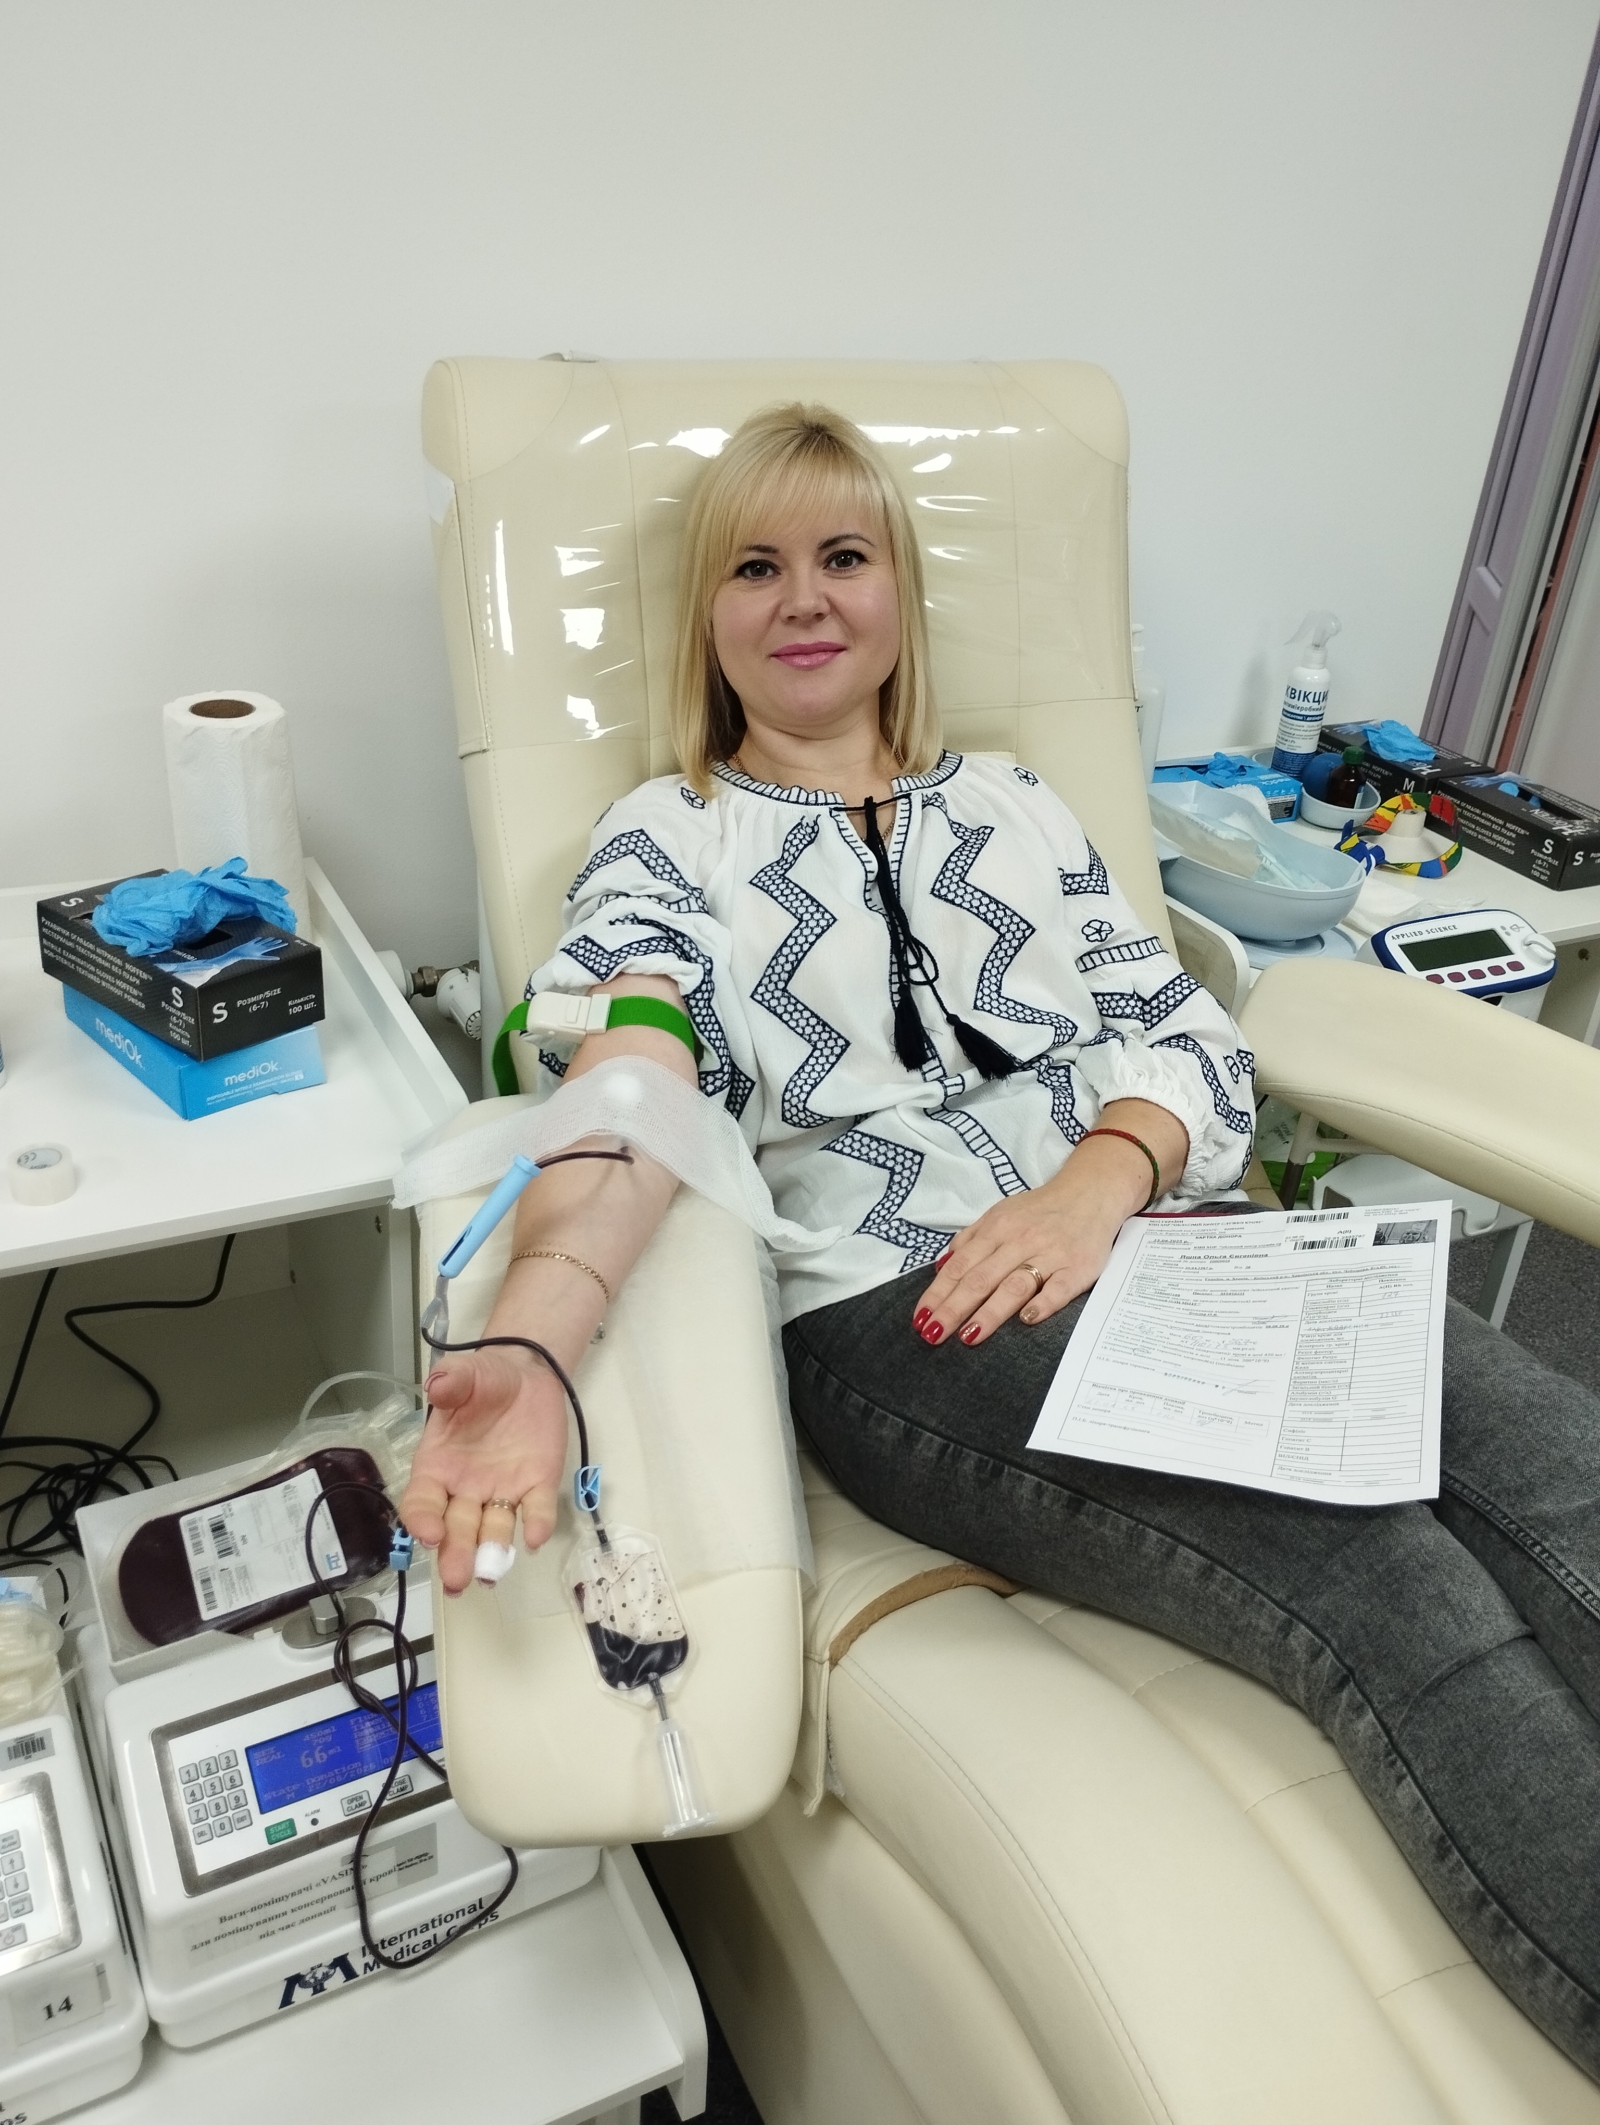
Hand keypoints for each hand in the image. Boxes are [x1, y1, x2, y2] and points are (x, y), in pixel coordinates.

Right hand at [399, 1346, 570, 1594]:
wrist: (525, 1375)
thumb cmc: (484, 1381)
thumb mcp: (464, 1374)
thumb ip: (450, 1380)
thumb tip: (436, 1384)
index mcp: (438, 1467)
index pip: (421, 1503)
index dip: (421, 1521)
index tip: (430, 1535)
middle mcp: (466, 1489)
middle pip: (457, 1529)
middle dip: (455, 1555)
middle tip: (456, 1580)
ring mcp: (502, 1490)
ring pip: (494, 1530)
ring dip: (491, 1552)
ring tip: (489, 1575)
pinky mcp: (537, 1484)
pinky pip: (536, 1509)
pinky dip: (536, 1523)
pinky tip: (534, 1537)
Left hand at [912, 1132, 1152, 1347]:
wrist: (1091, 1192)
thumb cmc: (1040, 1210)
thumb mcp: (1000, 1214)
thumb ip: (971, 1239)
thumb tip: (941, 1268)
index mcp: (997, 1229)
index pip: (960, 1266)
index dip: (938, 1293)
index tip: (920, 1319)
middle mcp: (1020, 1241)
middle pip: (981, 1279)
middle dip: (953, 1308)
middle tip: (933, 1334)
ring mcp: (1050, 1255)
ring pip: (1015, 1285)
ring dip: (990, 1312)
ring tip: (968, 1337)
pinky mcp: (1078, 1268)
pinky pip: (1060, 1288)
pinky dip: (1044, 1304)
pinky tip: (1027, 1319)